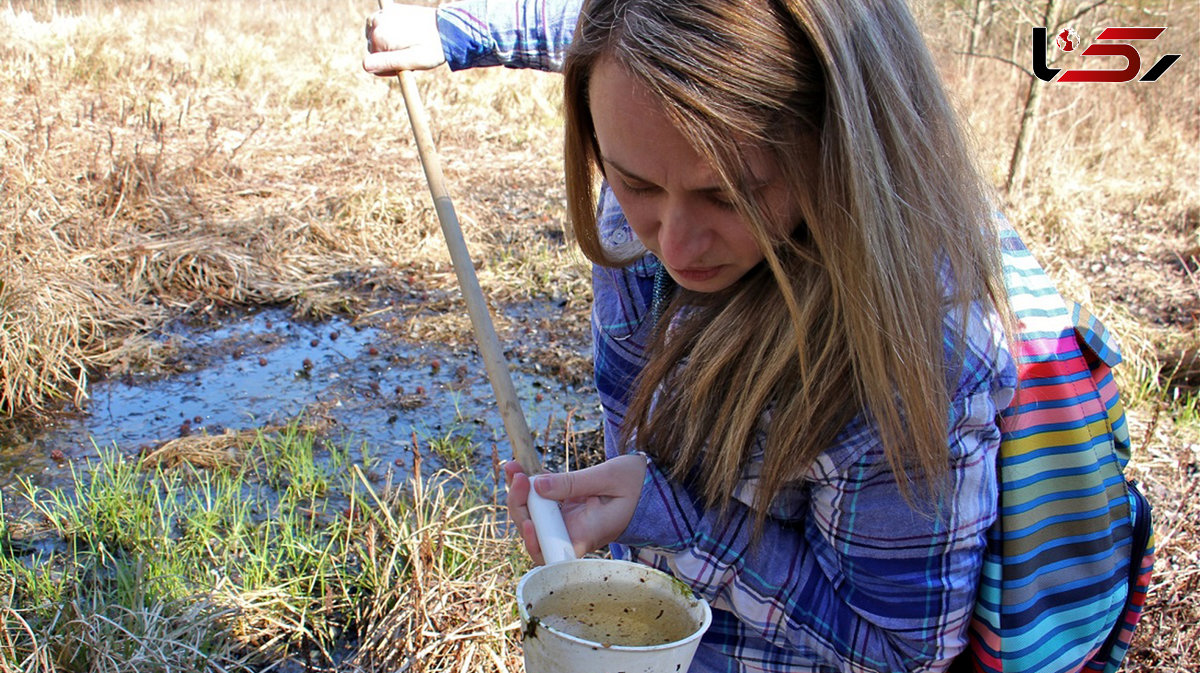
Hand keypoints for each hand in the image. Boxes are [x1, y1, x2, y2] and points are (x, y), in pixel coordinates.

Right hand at [362, 4, 445, 75]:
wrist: (449, 28)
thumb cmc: (432, 48)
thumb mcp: (412, 61)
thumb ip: (388, 63)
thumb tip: (365, 65)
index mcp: (379, 36)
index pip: (372, 63)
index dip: (390, 68)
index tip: (406, 66)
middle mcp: (376, 22)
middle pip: (374, 49)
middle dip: (389, 55)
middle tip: (410, 54)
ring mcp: (382, 13)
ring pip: (376, 39)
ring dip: (389, 45)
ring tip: (409, 45)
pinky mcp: (390, 10)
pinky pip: (381, 27)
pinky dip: (390, 33)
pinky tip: (405, 35)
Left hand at [505, 455, 647, 564]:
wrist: (649, 484)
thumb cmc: (637, 484)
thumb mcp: (608, 476)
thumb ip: (574, 482)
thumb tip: (537, 486)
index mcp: (589, 535)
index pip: (554, 556)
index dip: (535, 545)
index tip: (529, 524)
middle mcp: (574, 533)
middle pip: (535, 533)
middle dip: (520, 506)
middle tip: (518, 476)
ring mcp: (568, 521)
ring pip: (533, 517)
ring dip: (519, 494)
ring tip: (513, 467)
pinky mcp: (565, 508)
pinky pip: (540, 502)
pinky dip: (528, 487)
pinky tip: (520, 468)